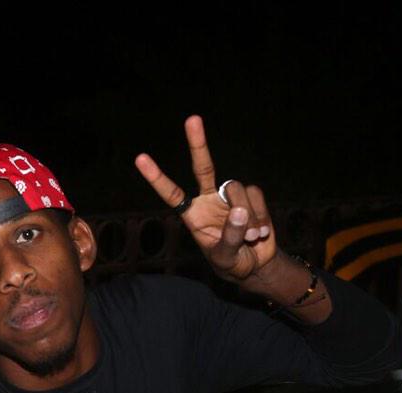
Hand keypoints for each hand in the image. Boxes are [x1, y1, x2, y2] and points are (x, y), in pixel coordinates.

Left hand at [135, 115, 278, 282]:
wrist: (255, 264)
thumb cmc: (231, 263)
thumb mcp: (225, 257)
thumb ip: (230, 237)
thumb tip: (239, 211)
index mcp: (192, 214)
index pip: (171, 193)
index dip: (156, 177)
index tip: (140, 158)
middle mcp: (208, 199)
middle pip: (203, 167)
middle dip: (198, 143)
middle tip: (192, 119)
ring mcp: (229, 196)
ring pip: (237, 188)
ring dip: (247, 215)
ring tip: (251, 237)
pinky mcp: (251, 196)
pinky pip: (255, 195)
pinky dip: (260, 214)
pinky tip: (260, 232)